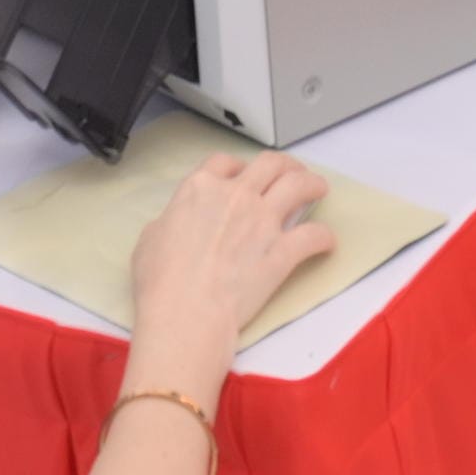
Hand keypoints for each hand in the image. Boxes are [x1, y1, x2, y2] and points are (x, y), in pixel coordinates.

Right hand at [125, 150, 334, 381]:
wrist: (185, 312)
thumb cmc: (161, 283)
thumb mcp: (149, 239)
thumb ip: (170, 220)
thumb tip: (177, 222)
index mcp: (200, 188)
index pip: (224, 162)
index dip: (237, 166)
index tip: (244, 175)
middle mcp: (235, 195)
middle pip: (270, 164)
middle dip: (284, 165)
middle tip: (291, 174)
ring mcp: (262, 221)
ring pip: (298, 184)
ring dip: (312, 183)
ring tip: (318, 189)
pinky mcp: (282, 250)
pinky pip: (313, 234)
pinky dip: (323, 236)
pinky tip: (326, 241)